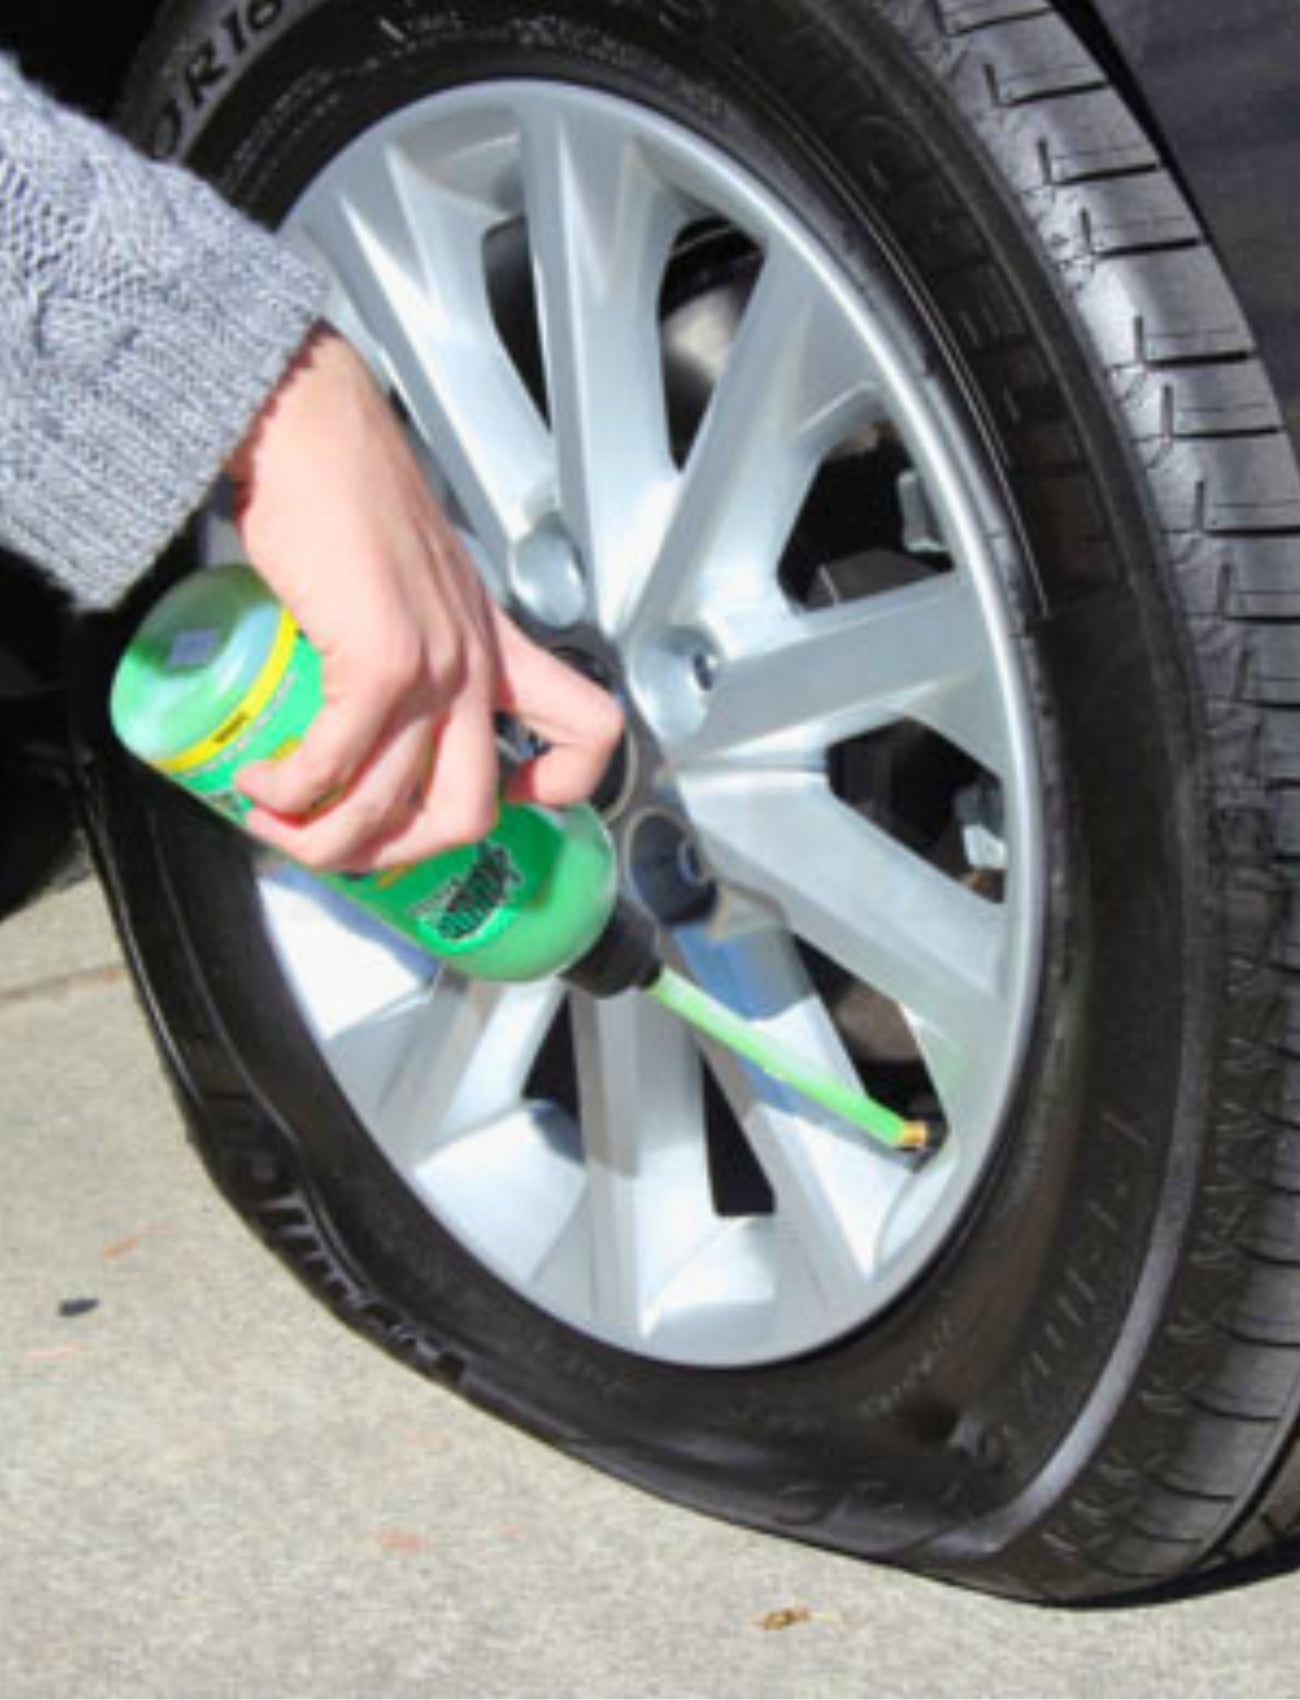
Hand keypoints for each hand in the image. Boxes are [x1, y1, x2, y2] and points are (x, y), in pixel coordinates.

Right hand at [224, 327, 622, 871]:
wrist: (311, 429)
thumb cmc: (345, 495)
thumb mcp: (412, 582)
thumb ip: (415, 636)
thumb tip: (364, 707)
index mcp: (496, 645)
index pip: (588, 729)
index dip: (560, 787)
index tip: (502, 796)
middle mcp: (478, 662)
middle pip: (476, 812)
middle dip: (402, 853)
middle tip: (346, 843)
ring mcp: (435, 664)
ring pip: (396, 809)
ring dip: (325, 840)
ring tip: (275, 820)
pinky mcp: (380, 658)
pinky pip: (334, 765)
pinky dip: (287, 791)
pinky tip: (258, 780)